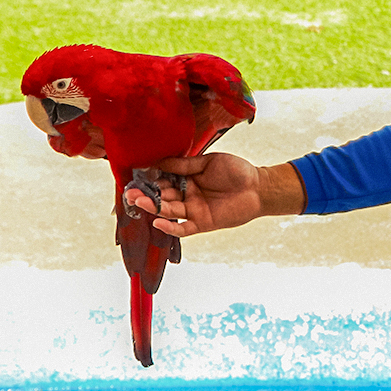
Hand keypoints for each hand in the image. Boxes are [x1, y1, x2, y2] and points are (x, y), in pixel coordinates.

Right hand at [125, 153, 302, 237]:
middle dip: (146, 195)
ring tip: (139, 202)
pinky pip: (182, 229)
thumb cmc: (237, 171)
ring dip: (153, 207)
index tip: (136, 176)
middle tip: (131, 193)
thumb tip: (159, 162)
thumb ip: (184, 165)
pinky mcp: (202, 223)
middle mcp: (187, 196)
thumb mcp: (208, 162)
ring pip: (168, 211)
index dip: (150, 180)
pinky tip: (158, 222)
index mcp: (186, 180)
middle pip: (162, 197)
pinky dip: (170, 228)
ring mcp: (193, 211)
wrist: (259, 187)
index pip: (163, 181)